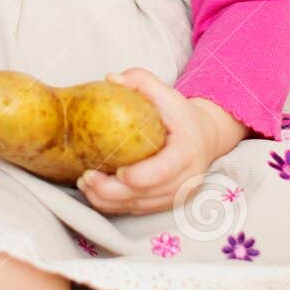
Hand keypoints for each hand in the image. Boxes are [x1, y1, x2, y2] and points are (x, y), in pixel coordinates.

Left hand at [76, 68, 250, 216]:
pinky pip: (138, 211)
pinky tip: (96, 193)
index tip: (117, 171)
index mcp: (187, 151)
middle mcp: (186, 179)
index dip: (139, 176)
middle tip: (87, 178)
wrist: (205, 138)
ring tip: (85, 184)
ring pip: (140, 206)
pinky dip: (115, 206)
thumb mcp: (166, 92)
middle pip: (146, 194)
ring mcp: (177, 195)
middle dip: (113, 191)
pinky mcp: (167, 204)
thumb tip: (111, 78)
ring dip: (109, 201)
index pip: (163, 170)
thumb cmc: (180, 115)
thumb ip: (141, 80)